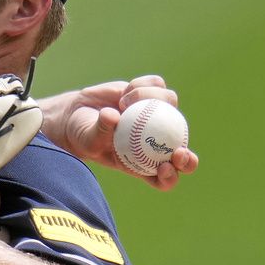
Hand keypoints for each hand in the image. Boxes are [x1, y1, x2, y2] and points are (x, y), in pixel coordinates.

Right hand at [38, 75, 198, 190]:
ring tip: (123, 102)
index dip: (171, 176)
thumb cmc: (84, 135)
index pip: (165, 178)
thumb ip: (100, 131)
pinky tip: (125, 92)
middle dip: (186, 156)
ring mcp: (156, 115)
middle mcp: (155, 141)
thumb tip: (113, 115)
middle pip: (182, 150)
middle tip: (177, 149)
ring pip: (171, 104)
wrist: (79, 114)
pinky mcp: (150, 94)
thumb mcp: (88, 139)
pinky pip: (157, 85)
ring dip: (151, 99)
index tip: (164, 167)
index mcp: (143, 163)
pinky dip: (143, 85)